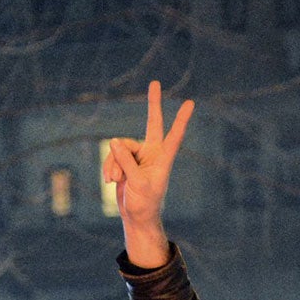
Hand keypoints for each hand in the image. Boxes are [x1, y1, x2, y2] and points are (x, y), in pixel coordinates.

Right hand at [105, 80, 193, 269]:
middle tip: (155, 82)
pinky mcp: (124, 161)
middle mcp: (152, 153)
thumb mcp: (136, 183)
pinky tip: (110, 181)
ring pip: (119, 147)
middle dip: (153, 104)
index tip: (190, 103)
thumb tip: (113, 141)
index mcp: (163, 159)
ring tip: (116, 181)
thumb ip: (126, 161)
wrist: (135, 217)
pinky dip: (109, 168)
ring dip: (113, 164)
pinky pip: (112, 156)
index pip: (174, 135)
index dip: (181, 119)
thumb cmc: (144, 203)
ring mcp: (138, 155)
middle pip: (151, 123)